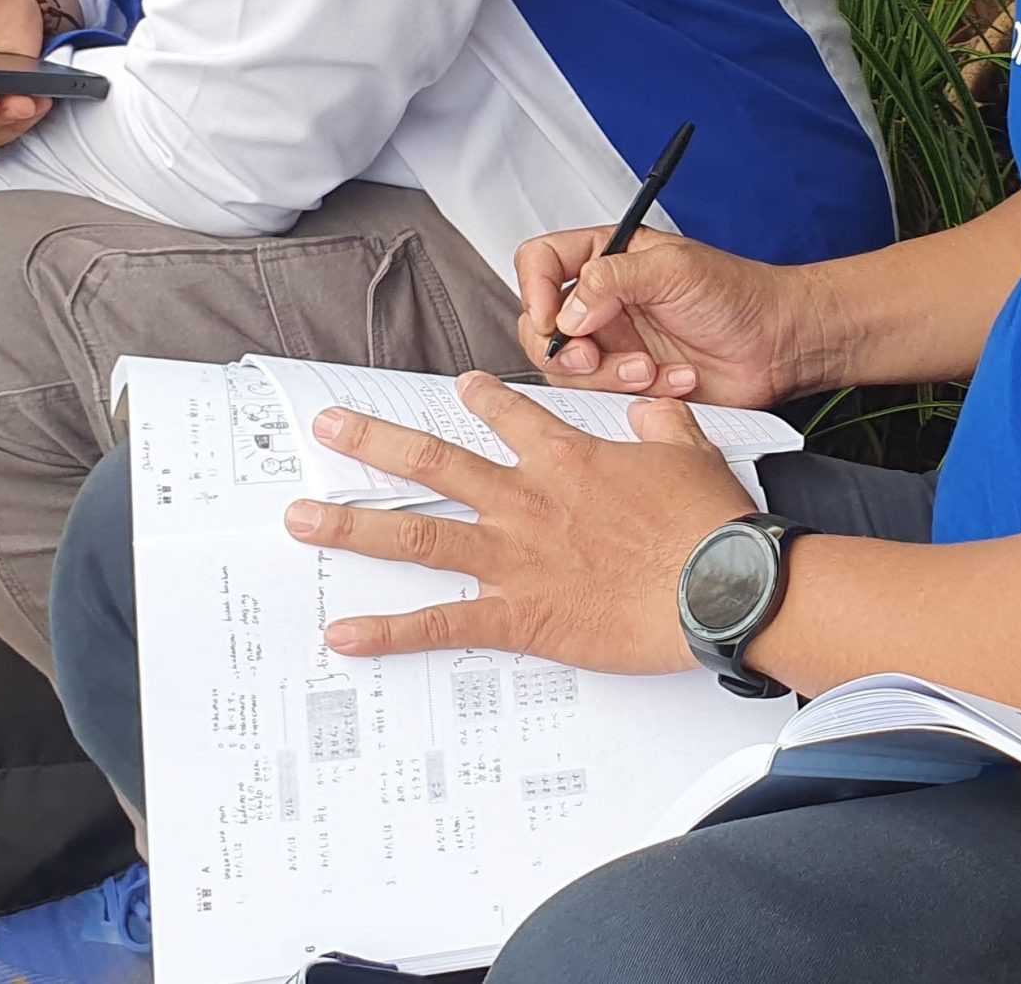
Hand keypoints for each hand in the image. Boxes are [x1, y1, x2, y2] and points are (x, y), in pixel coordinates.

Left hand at [287, 372, 756, 668]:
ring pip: (416, 533)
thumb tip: (650, 402)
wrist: (720, 583)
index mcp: (567, 458)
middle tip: (327, 428)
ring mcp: (512, 557)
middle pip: (433, 461)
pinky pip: (440, 623)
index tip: (460, 386)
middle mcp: (525, 499)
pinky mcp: (517, 614)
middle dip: (373, 442)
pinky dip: (389, 632)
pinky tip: (344, 633)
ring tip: (300, 519)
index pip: (510, 414)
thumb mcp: (691, 453)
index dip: (483, 397)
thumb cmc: (710, 525)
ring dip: (353, 525)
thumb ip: (661, 422)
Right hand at [515, 227, 819, 407]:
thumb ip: (611, 279)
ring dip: (606, 375)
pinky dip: (633, 395)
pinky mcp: (627, 384)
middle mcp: (602, 302)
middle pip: (540, 325)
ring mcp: (613, 344)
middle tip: (592, 354)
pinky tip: (673, 381)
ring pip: (566, 369)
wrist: (778, 346)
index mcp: (607, 258)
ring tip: (648, 367)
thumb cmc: (739, 295)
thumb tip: (567, 309)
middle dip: (565, 347)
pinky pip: (602, 398)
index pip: (540, 262)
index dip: (533, 289)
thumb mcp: (674, 268)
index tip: (551, 317)